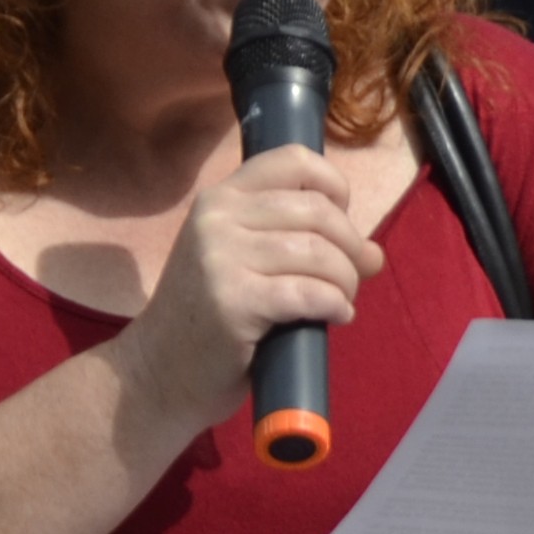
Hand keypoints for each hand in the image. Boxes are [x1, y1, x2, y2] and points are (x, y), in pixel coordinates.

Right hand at [119, 146, 382, 432]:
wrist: (158, 372)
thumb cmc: (209, 319)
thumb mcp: (244, 265)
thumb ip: (301, 246)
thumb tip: (374, 253)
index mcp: (220, 198)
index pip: (293, 160)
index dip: (334, 186)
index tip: (342, 222)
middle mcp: (217, 218)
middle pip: (317, 210)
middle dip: (350, 246)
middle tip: (351, 278)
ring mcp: (221, 258)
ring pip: (318, 253)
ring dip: (345, 281)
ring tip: (340, 301)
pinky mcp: (232, 301)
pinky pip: (308, 293)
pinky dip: (334, 305)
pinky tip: (335, 317)